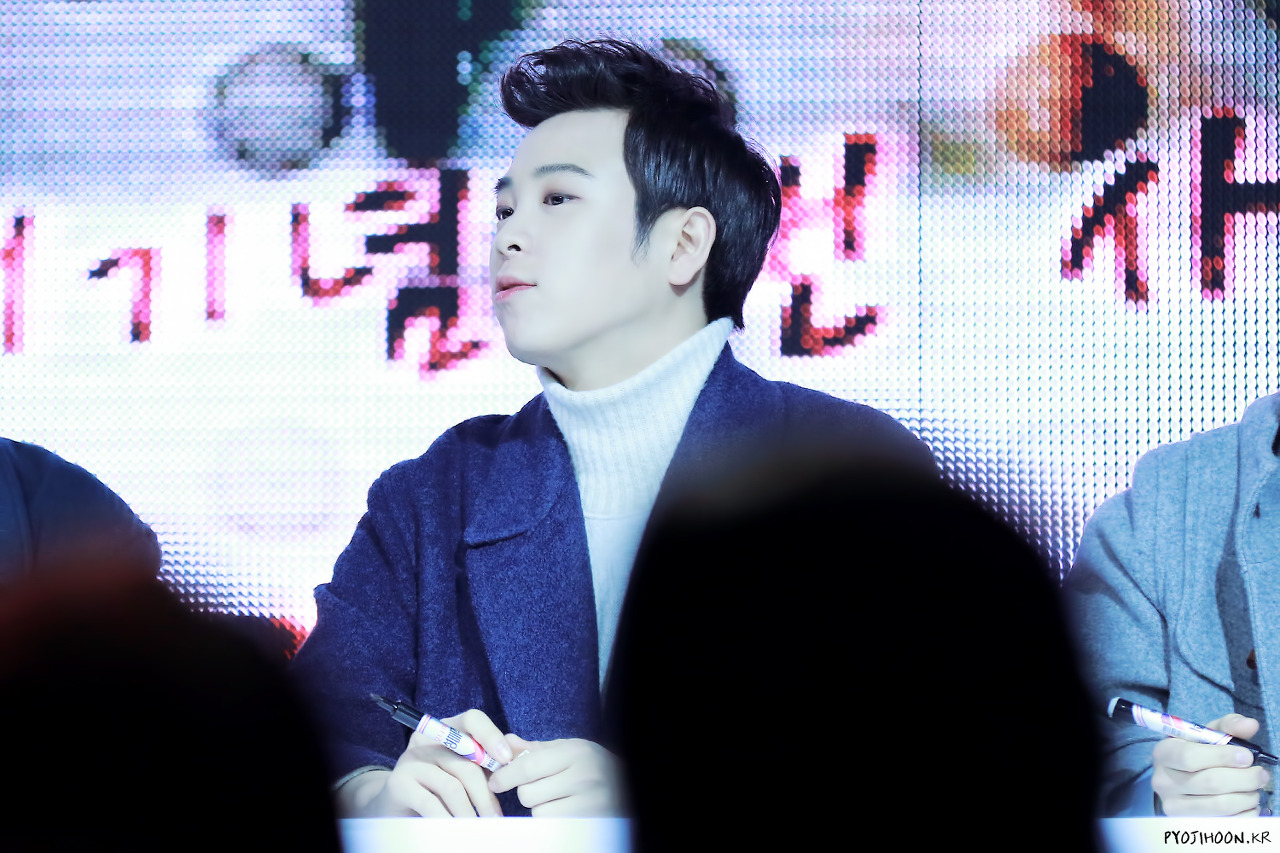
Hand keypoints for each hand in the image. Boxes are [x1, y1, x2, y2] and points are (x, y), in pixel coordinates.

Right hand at [338, 709, 513, 817]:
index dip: (492, 736)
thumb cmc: (438, 787)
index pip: (472, 719)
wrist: (397, 805)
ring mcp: (411, 759)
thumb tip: (520, 752)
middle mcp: (428, 739)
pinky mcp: (399, 782)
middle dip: (486, 794)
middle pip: (466, 762)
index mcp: (447, 729)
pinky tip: (455, 830)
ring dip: (470, 811)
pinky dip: (448, 819)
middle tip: (496, 817)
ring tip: (479, 827)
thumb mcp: (464, 769)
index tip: (507, 760)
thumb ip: (489, 759)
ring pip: (452, 786)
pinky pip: (431, 803)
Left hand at [487, 734, 623, 816]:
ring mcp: (588, 802)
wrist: (628, 784)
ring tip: (555, 798)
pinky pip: (552, 824)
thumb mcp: (567, 749)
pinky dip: (551, 818)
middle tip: (539, 787)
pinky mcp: (589, 821)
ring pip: (538, 812)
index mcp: (575, 753)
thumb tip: (506, 742)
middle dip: (526, 791)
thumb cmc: (593, 764)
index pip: (529, 766)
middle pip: (528, 793)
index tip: (495, 781)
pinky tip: (563, 808)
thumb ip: (535, 748)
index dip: (506, 775)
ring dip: (539, 807)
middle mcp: (583, 777)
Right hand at [1152, 713, 1270, 815]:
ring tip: (1255, 788)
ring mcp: (1173, 806)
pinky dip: (1246, 813)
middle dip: (1244, 778)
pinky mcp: (1188, 824)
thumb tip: (1250, 725)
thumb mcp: (1207, 735)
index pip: (1189, 757)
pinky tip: (1247, 802)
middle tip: (1261, 774)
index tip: (1247, 756)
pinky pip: (1227, 823)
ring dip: (1248, 796)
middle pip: (1210, 782)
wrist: (1180, 780)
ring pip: (1221, 805)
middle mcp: (1162, 781)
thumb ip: (1229, 726)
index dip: (1223, 757)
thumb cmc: (1198, 753)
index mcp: (1164, 753)